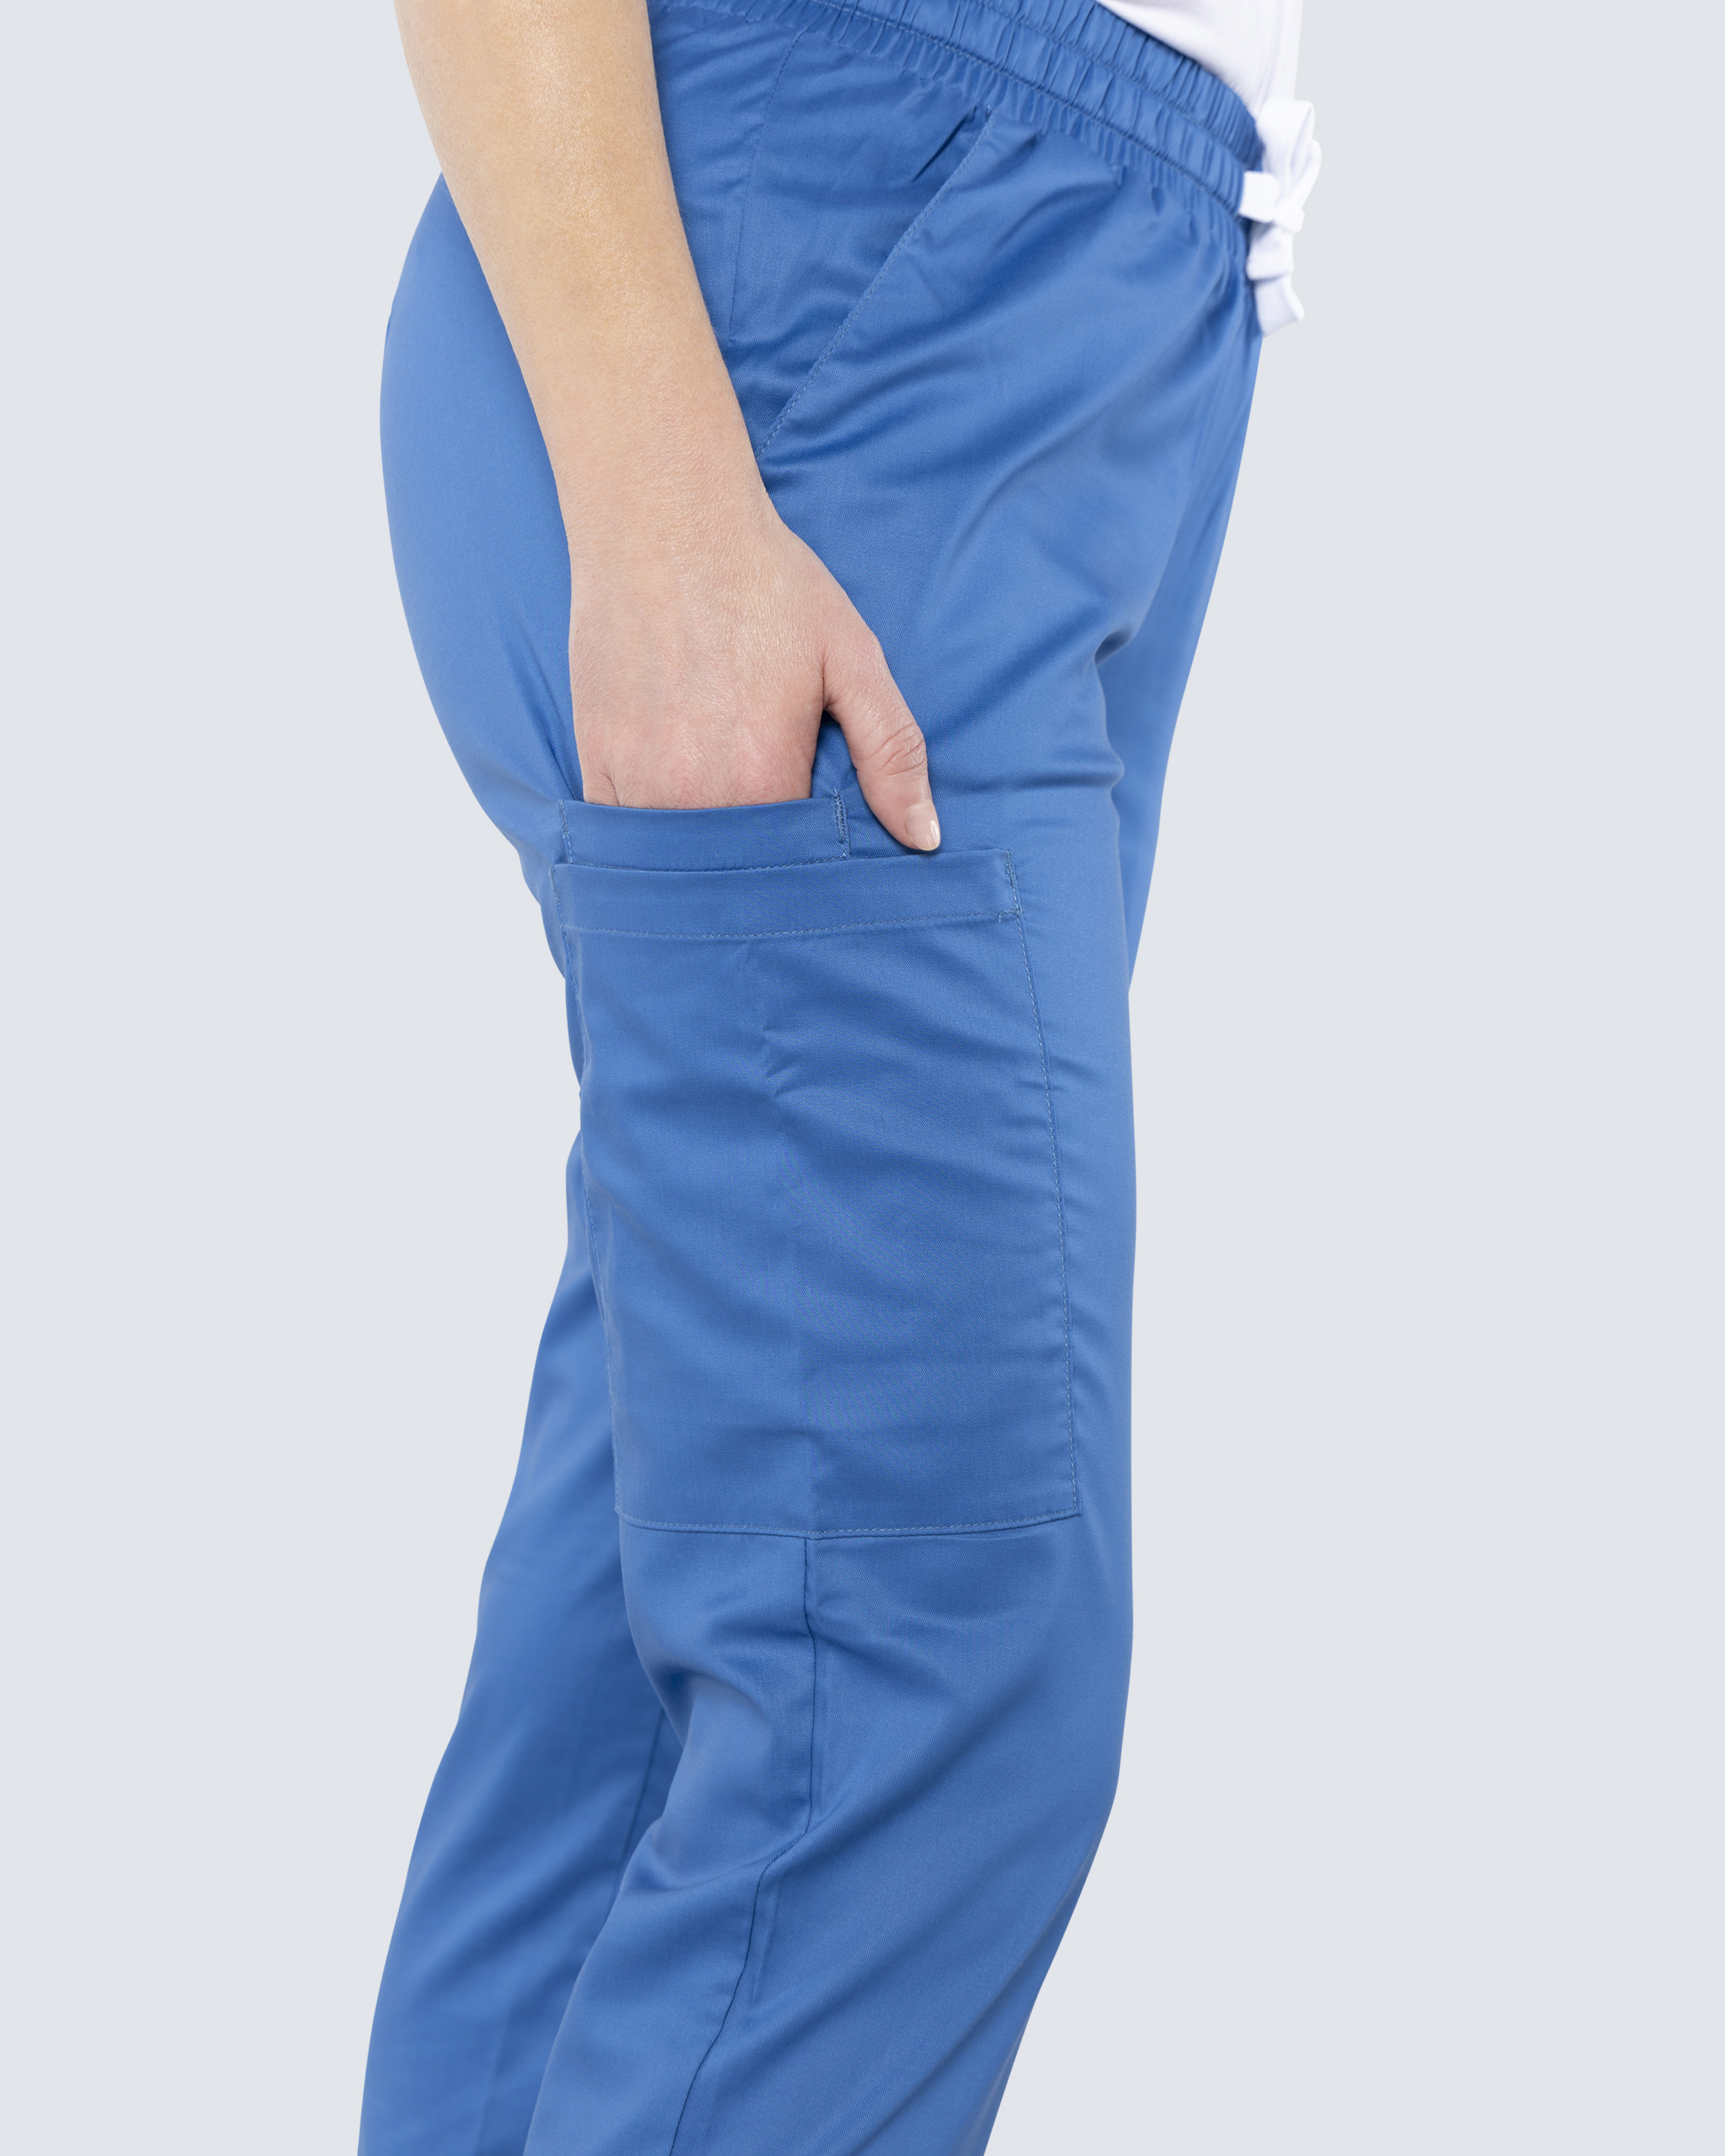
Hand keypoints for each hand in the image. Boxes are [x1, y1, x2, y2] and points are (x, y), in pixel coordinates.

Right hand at [567, 465, 938, 847]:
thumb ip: (892, 751)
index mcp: (763, 777)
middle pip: (730, 875)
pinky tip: (671, 818)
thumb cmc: (765, 582)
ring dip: (700, 864)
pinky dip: (646, 842)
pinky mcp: (594, 760)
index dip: (808, 872)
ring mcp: (635, 780)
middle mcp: (694, 792)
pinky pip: (619, 836)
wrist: (664, 518)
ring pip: (672, 863)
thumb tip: (924, 838)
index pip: (793, 870)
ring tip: (726, 834)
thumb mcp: (851, 657)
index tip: (818, 865)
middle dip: (755, 876)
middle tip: (773, 849)